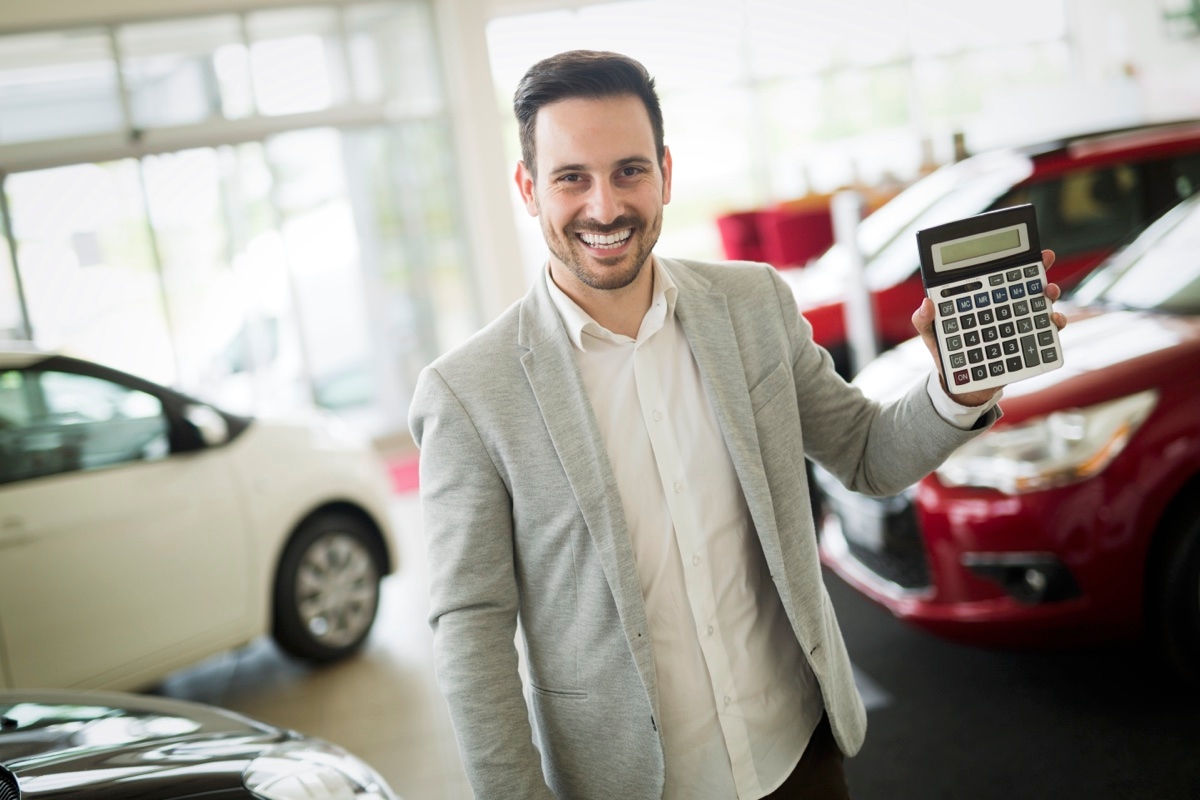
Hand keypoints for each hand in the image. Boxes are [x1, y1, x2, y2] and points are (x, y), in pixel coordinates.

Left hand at [912, 249, 1068, 406]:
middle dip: (1040, 272)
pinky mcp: (1027, 346)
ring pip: (1040, 306)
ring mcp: (1018, 326)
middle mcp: (1005, 309)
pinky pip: (1045, 334)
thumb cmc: (947, 352)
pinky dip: (1053, 326)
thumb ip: (924, 319)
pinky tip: (1053, 321)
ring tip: (1048, 292)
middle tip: (1045, 265)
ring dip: (1049, 296)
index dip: (1016, 263)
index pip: (1000, 277)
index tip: (1030, 252)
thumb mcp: (931, 334)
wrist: (960, 384)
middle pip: (1027, 287)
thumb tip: (927, 303)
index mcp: (983, 300)